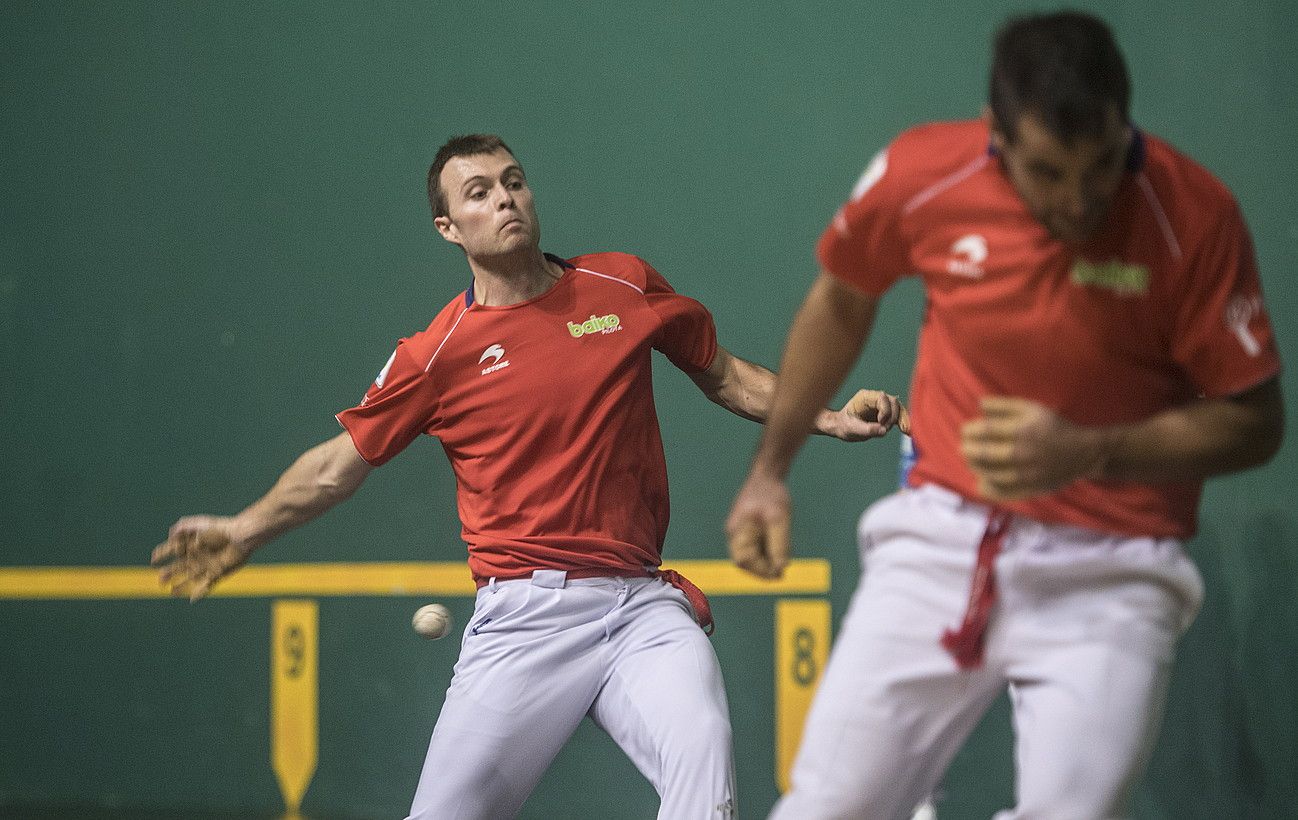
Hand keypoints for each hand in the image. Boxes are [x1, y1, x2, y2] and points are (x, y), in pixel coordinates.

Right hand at [151, 516, 252, 601]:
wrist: (240, 536)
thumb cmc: (220, 528)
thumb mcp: (198, 523)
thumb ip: (182, 527)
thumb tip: (170, 536)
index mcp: (190, 544)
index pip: (171, 549)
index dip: (162, 553)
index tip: (154, 558)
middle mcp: (196, 556)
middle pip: (178, 567)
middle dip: (168, 573)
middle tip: (160, 579)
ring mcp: (206, 566)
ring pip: (189, 579)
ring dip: (180, 586)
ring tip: (171, 591)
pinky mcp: (217, 574)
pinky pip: (206, 586)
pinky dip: (199, 593)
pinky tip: (192, 599)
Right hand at [726, 471, 791, 578]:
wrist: (767, 474)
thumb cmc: (772, 494)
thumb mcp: (779, 520)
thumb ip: (779, 545)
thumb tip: (781, 568)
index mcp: (737, 531)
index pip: (744, 561)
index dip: (760, 571)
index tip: (778, 574)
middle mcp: (735, 533)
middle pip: (746, 560)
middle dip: (763, 568)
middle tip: (782, 573)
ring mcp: (740, 530)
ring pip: (751, 555)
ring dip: (766, 561)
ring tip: (783, 560)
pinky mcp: (747, 528)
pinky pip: (755, 547)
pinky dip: (767, 552)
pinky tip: (780, 549)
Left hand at [822, 389, 910, 440]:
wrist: (842, 427)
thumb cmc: (844, 425)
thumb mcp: (852, 429)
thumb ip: (867, 429)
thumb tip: (883, 430)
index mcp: (865, 397)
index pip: (882, 398)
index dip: (885, 410)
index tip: (880, 422)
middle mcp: (875, 398)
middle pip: (893, 402)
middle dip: (893, 416)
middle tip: (884, 429)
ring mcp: (882, 405)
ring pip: (899, 408)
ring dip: (902, 420)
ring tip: (905, 432)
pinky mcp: (886, 413)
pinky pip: (899, 416)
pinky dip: (904, 422)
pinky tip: (909, 432)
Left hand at [960, 397, 1103, 500]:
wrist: (1083, 452)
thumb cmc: (1054, 427)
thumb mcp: (1033, 409)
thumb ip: (1005, 405)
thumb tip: (979, 404)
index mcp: (1023, 430)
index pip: (986, 431)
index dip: (969, 431)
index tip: (964, 431)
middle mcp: (1023, 453)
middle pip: (985, 454)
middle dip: (968, 450)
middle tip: (963, 447)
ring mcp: (1027, 473)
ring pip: (991, 474)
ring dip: (975, 468)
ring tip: (970, 462)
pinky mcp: (1032, 488)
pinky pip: (1005, 492)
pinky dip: (989, 490)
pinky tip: (980, 483)